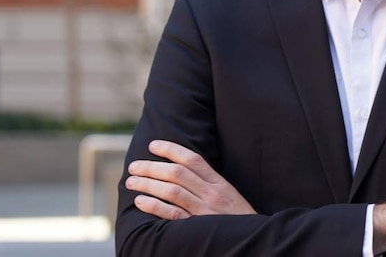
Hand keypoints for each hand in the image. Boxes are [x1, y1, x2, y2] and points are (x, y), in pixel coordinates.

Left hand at [126, 140, 255, 219]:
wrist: (253, 240)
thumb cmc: (237, 219)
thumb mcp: (229, 196)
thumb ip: (209, 184)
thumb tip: (182, 171)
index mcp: (219, 183)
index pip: (193, 159)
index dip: (171, 149)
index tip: (153, 145)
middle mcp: (212, 194)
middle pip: (177, 173)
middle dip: (152, 167)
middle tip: (134, 166)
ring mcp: (205, 211)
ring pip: (172, 191)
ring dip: (148, 184)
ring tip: (131, 181)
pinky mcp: (198, 228)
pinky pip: (173, 214)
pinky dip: (155, 206)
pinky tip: (141, 201)